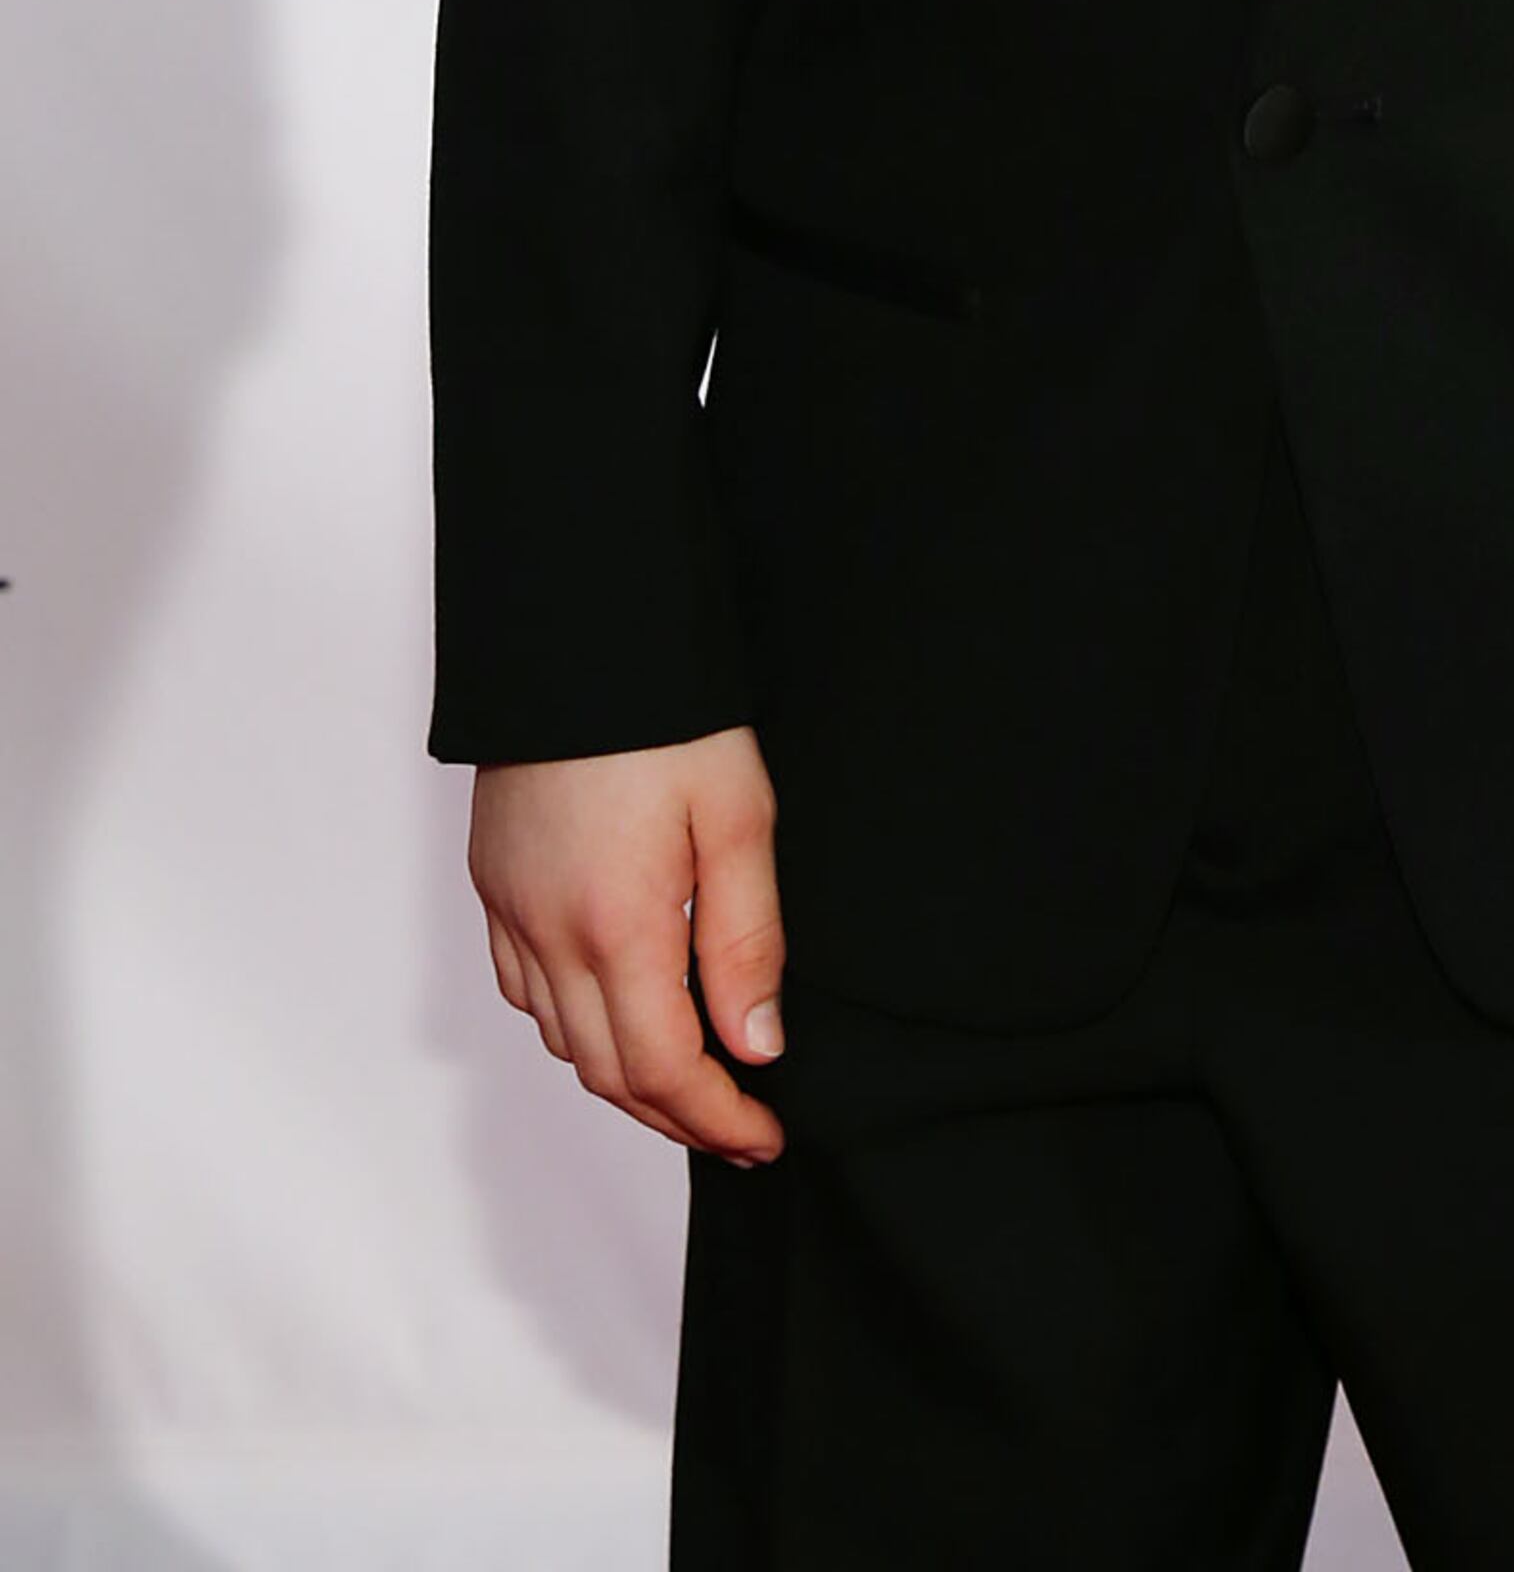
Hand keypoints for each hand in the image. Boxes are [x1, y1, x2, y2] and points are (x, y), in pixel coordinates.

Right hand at [468, 728, 788, 1160]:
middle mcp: (550, 934)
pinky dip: (575, 1026)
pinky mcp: (496, 885)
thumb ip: (747, 941)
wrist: (576, 630)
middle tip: (740, 1128)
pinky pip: (527, 992)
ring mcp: (513, 911)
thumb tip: (756, 1047)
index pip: (665, 1069)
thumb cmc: (667, 713)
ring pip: (563, 1040)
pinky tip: (618, 1011)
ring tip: (692, 1080)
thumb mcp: (740, 816)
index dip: (717, 1119)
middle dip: (678, 1116)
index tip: (765, 1136)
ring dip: (626, 1078)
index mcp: (618, 925)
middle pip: (608, 1074)